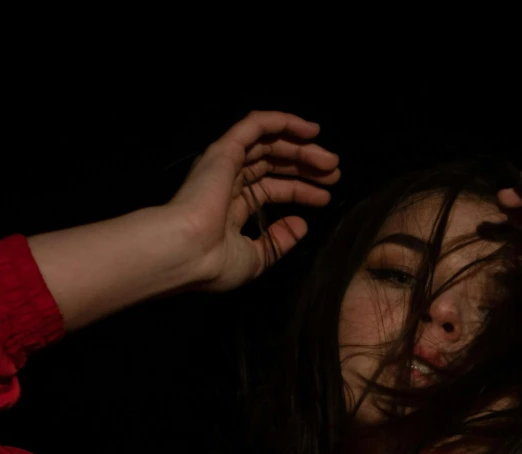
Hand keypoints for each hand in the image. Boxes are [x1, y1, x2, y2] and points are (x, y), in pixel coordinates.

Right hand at [164, 110, 340, 293]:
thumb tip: (301, 225)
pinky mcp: (224, 149)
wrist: (188, 252)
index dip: (300, 190)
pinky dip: (283, 122)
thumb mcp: (256, 258)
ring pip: (269, 144)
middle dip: (305, 167)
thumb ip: (278, 241)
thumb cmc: (214, 263)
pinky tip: (310, 130)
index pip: (271, 189)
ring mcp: (224, 164)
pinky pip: (256, 125)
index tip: (325, 196)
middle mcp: (226, 181)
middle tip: (334, 173)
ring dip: (301, 148)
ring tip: (330, 160)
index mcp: (229, 207)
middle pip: (273, 164)